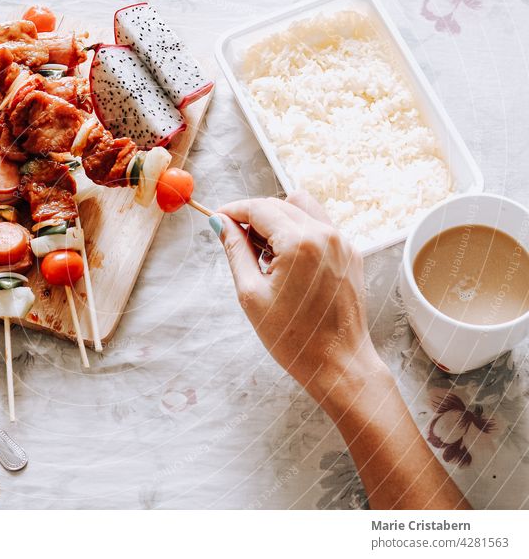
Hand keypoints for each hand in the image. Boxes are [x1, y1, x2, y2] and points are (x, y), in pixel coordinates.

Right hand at [213, 191, 387, 403]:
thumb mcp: (251, 294)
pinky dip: (298, 232)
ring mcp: (342, 243)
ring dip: (278, 220)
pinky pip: (320, 226)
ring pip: (302, 209)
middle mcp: (325, 234)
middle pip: (280, 204)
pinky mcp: (350, 254)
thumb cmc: (292, 337)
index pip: (259, 208)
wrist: (338, 364)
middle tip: (237, 242)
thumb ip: (235, 251)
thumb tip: (220, 223)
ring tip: (264, 254)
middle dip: (254, 216)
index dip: (234, 210)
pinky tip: (287, 263)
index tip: (217, 218)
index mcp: (300, 242)